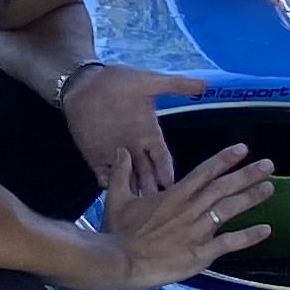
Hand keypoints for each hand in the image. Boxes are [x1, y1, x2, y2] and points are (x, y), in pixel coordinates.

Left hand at [58, 63, 194, 197]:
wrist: (84, 83)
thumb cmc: (118, 82)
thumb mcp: (148, 82)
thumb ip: (175, 85)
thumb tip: (205, 84)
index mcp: (150, 134)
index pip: (163, 159)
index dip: (167, 171)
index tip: (175, 186)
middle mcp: (135, 148)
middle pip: (148, 175)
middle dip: (153, 189)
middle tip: (158, 206)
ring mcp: (116, 155)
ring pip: (129, 180)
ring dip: (133, 192)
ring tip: (139, 208)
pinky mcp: (96, 157)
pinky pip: (104, 177)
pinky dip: (107, 185)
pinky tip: (112, 193)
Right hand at [91, 144, 273, 289]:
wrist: (120, 261)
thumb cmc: (118, 232)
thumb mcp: (116, 198)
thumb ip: (121, 173)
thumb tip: (121, 150)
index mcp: (174, 195)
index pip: (204, 172)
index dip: (225, 159)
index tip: (243, 149)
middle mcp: (190, 209)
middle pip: (223, 187)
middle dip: (247, 174)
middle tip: (269, 164)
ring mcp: (198, 231)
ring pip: (229, 209)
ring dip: (251, 198)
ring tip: (270, 188)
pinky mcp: (201, 253)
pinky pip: (230, 243)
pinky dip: (249, 236)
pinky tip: (266, 230)